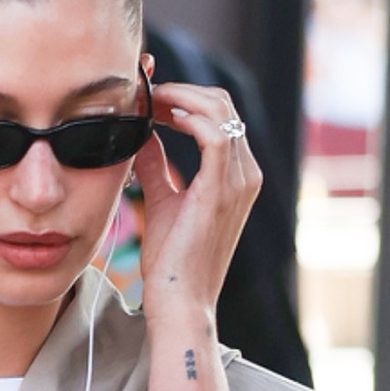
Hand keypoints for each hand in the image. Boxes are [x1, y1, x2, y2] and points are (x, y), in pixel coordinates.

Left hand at [133, 81, 263, 319]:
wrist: (180, 300)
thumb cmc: (173, 261)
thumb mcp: (162, 201)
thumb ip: (157, 167)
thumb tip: (142, 136)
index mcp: (237, 175)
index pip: (219, 114)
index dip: (184, 96)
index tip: (150, 97)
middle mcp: (247, 174)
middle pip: (222, 104)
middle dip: (181, 91)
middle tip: (145, 94)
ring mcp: (240, 181)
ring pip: (220, 110)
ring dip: (180, 97)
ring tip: (148, 102)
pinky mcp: (223, 190)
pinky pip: (215, 134)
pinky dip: (188, 116)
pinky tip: (162, 118)